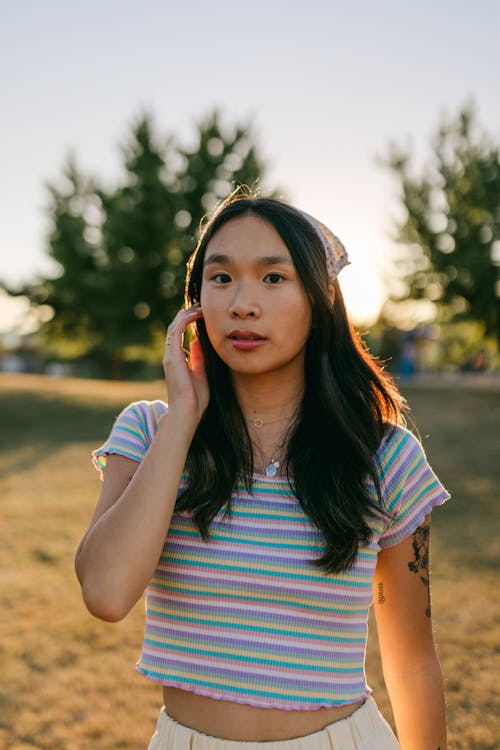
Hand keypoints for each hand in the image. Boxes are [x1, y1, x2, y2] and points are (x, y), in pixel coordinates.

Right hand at [163, 304, 209, 425]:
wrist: (188, 412)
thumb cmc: (196, 398)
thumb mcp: (201, 372)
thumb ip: (199, 357)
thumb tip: (198, 342)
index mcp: (177, 359)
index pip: (180, 334)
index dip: (189, 321)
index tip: (202, 313)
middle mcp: (171, 355)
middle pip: (176, 327)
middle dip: (187, 314)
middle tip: (201, 305)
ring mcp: (170, 356)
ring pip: (174, 326)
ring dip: (186, 314)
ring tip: (199, 306)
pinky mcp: (171, 357)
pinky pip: (175, 332)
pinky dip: (184, 320)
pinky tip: (195, 314)